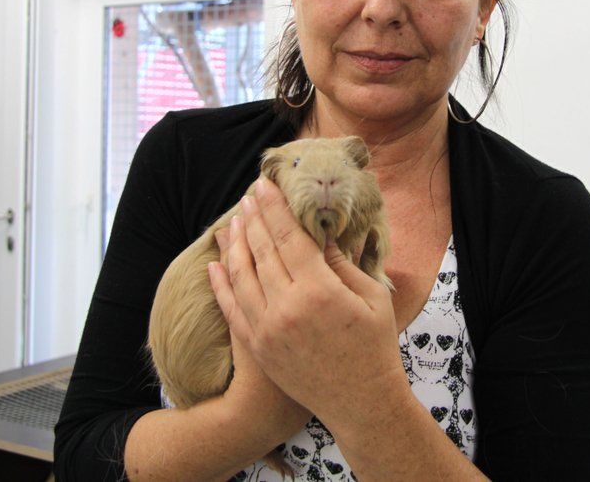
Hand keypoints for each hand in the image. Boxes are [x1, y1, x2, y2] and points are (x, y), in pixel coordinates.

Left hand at [217, 177, 406, 427]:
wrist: (360, 403)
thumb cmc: (374, 346)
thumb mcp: (371, 298)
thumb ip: (343, 265)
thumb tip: (319, 237)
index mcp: (319, 290)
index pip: (289, 237)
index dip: (274, 209)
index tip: (263, 186)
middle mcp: (287, 306)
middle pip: (262, 251)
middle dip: (253, 219)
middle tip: (247, 197)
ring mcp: (267, 328)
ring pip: (241, 276)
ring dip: (234, 245)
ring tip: (233, 222)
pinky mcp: (257, 347)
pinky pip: (230, 309)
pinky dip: (220, 284)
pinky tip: (214, 265)